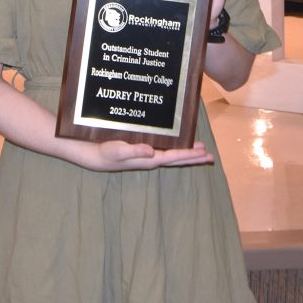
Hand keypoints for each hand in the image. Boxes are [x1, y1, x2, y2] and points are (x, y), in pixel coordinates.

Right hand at [84, 140, 213, 170]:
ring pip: (172, 155)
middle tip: (210, 156)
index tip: (204, 153)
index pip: (174, 157)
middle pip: (177, 159)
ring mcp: (146, 156)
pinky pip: (164, 150)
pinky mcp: (141, 151)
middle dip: (193, 157)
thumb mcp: (118, 150)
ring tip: (200, 150)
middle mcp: (151, 159)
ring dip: (186, 153)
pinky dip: (174, 148)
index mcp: (149, 159)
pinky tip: (176, 144)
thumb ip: (135, 151)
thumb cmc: (104, 152)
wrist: (92, 156)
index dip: (190, 155)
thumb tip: (153, 152)